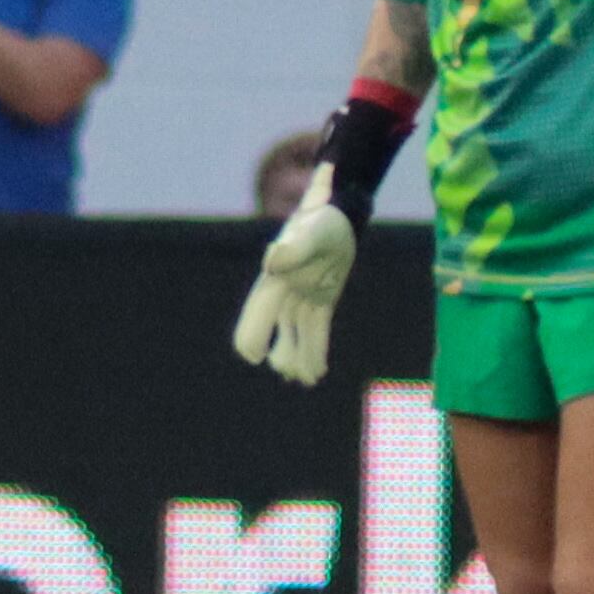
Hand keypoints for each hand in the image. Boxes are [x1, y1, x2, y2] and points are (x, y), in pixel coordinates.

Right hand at [233, 169, 358, 385]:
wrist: (341, 214)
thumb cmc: (322, 219)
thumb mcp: (312, 231)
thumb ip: (294, 248)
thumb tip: (272, 262)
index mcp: (275, 276)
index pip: (258, 309)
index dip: (252, 332)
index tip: (252, 354)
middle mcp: (285, 289)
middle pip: (276, 325)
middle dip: (280, 350)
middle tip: (284, 372)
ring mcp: (303, 296)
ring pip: (297, 332)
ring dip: (299, 355)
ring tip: (305, 379)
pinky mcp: (323, 300)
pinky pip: (317, 329)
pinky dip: (316, 349)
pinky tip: (317, 372)